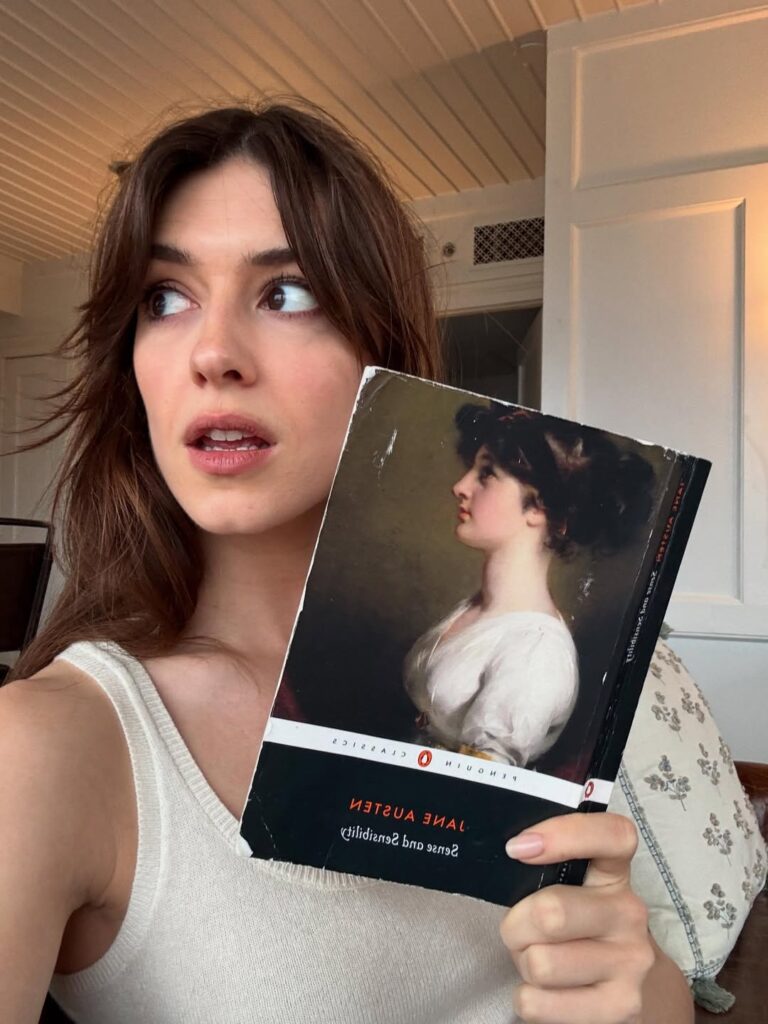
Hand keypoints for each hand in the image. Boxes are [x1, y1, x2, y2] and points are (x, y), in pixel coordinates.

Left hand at [500, 812, 654, 1023]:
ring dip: (524, 964)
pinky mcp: (619, 1009)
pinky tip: (549, 994)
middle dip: (516, 926)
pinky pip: (537, 1003)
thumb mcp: (573, 892)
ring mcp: (630, 963)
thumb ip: (546, 871)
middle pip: (550, 913)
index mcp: (614, 874)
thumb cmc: (582, 930)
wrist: (634, 992)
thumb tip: (509, 854)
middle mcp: (629, 914)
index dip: (564, 833)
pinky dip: (528, 999)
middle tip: (522, 931)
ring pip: (540, 963)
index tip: (518, 847)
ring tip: (540, 961)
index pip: (612, 835)